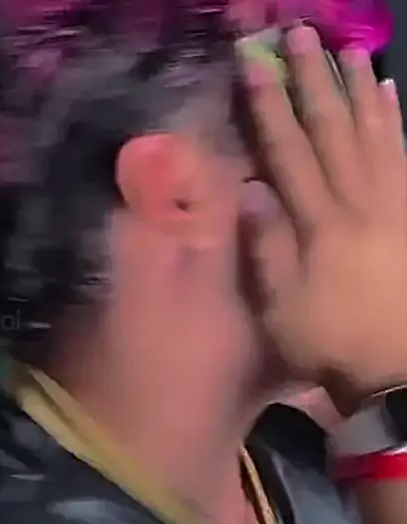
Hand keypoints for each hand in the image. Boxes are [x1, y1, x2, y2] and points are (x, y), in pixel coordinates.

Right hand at [245, 25, 406, 406]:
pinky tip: (391, 96)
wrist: (398, 371)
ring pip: (374, 134)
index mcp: (321, 226)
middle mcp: (358, 203)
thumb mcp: (282, 308)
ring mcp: (392, 205)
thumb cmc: (331, 342)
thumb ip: (267, 247)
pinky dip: (396, 123)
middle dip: (315, 80)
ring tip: (350, 48)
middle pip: (334, 132)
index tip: (255, 65)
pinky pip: (405, 157)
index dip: (270, 108)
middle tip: (302, 34)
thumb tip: (250, 188)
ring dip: (359, 90)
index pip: (290, 154)